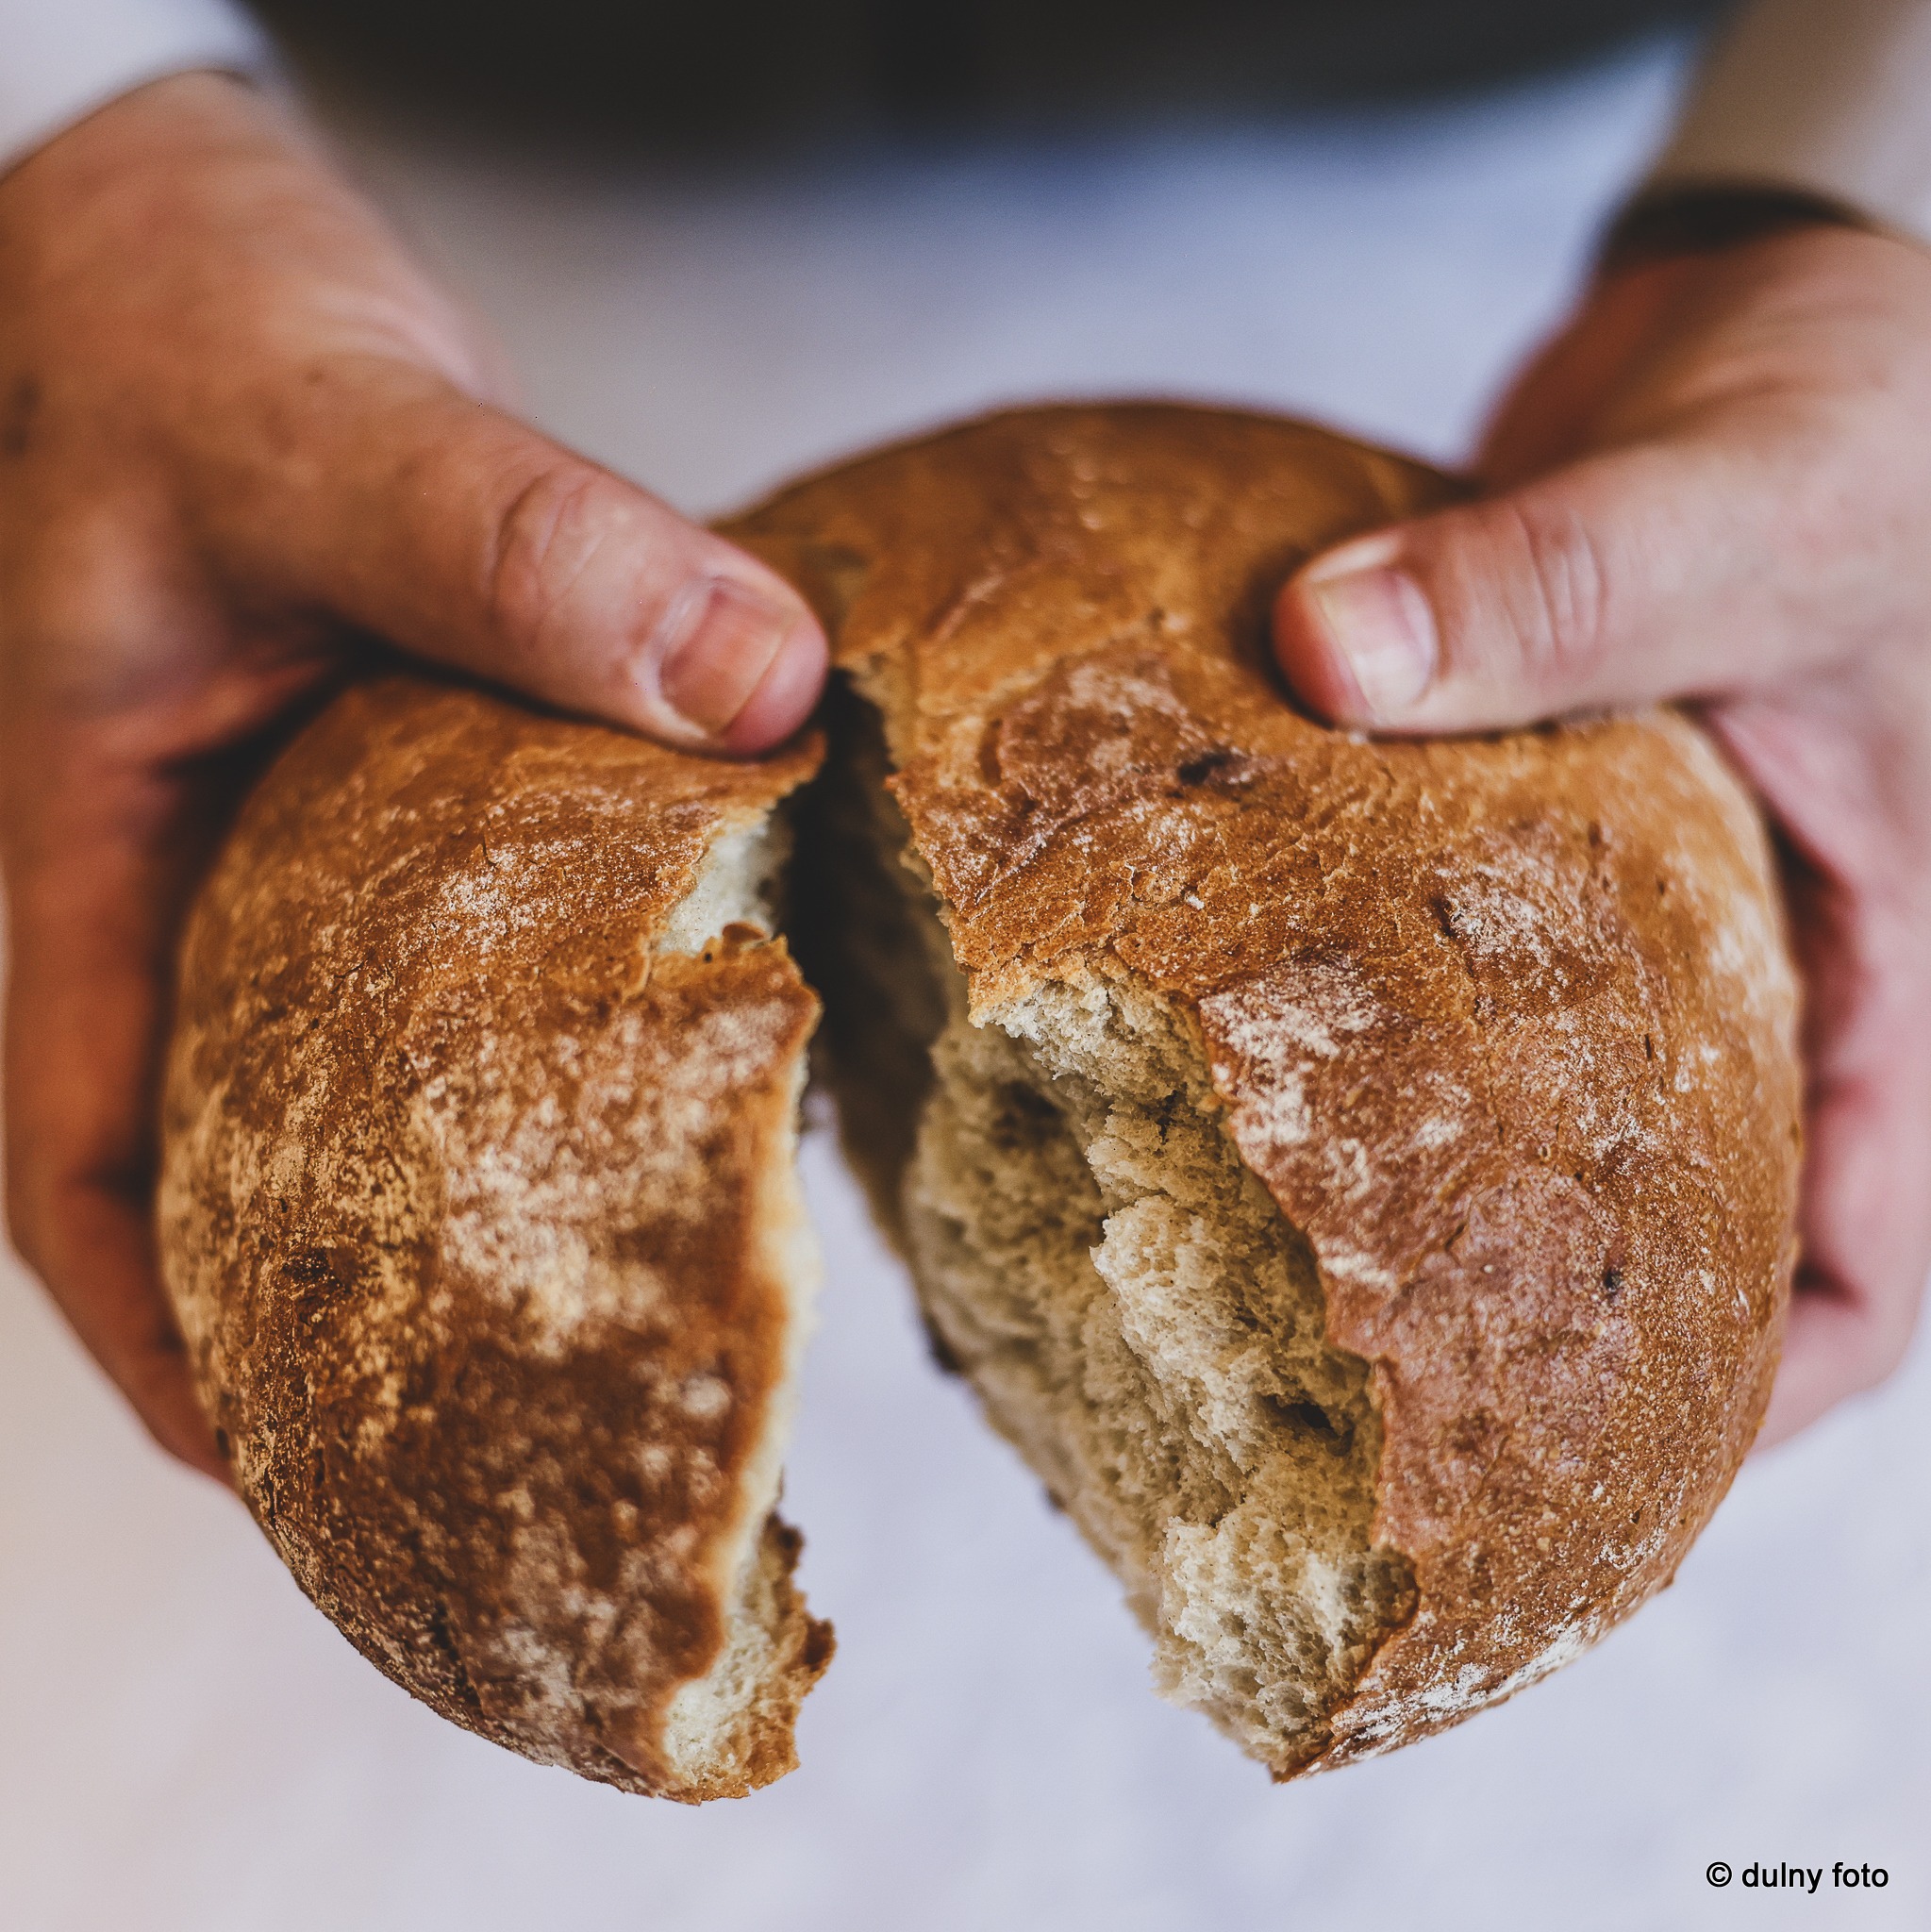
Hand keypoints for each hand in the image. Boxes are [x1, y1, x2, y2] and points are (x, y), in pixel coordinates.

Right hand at [0, 74, 827, 1476]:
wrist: (198, 257)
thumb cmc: (190, 339)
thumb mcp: (333, 437)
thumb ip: (521, 548)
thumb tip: (756, 680)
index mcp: (93, 868)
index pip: (85, 1170)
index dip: (169, 1342)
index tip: (296, 1467)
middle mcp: (192, 896)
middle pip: (238, 1167)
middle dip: (345, 1312)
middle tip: (514, 1437)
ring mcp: (296, 861)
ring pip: (358, 1072)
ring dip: (464, 1185)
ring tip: (626, 1305)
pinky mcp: (399, 807)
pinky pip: (462, 956)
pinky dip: (551, 1027)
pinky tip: (687, 1067)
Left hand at [1274, 220, 1930, 1447]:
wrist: (1794, 316)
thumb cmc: (1874, 403)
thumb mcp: (1753, 495)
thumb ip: (1561, 577)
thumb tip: (1329, 649)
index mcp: (1915, 978)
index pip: (1869, 1283)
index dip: (1740, 1406)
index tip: (1560, 1467)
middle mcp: (1790, 981)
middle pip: (1686, 1237)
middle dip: (1543, 1324)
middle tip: (1332, 1384)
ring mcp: (1668, 930)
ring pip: (1565, 1121)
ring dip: (1435, 1177)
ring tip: (1240, 1238)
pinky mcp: (1552, 855)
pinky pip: (1471, 979)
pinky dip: (1374, 1014)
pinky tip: (1221, 1026)